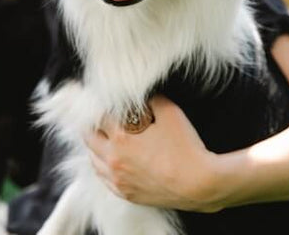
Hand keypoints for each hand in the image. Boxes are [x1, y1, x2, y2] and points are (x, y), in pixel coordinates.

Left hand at [85, 96, 222, 211]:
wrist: (200, 184)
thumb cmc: (185, 147)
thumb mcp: (169, 112)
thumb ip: (150, 99)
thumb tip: (141, 95)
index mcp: (121, 137)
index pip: (97, 116)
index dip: (98, 105)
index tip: (99, 100)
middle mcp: (114, 159)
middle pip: (88, 137)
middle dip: (91, 124)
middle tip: (96, 116)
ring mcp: (118, 179)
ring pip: (93, 159)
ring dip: (94, 145)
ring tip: (100, 135)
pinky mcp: (125, 193)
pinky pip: (103, 177)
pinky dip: (101, 164)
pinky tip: (108, 158)